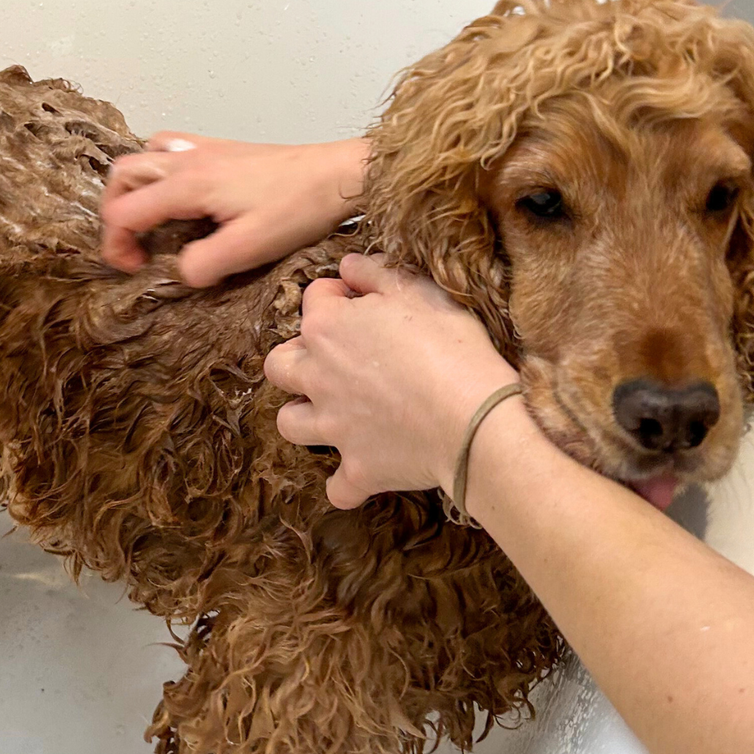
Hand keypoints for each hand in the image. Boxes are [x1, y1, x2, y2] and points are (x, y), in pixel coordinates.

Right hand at [100, 134, 368, 287]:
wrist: (339, 174)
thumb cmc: (297, 209)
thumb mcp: (249, 249)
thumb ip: (203, 264)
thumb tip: (181, 270)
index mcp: (188, 184)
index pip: (124, 210)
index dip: (116, 244)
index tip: (135, 269)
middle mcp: (188, 159)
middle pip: (122, 174)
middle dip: (115, 211)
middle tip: (133, 245)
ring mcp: (205, 148)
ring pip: (144, 156)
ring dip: (135, 187)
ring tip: (150, 219)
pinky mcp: (223, 148)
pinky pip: (172, 149)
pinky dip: (160, 171)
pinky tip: (182, 195)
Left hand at [264, 254, 517, 507]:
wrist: (475, 419)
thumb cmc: (452, 347)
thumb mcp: (420, 291)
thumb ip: (377, 273)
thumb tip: (348, 265)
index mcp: (328, 327)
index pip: (313, 299)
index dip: (338, 297)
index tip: (362, 303)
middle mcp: (317, 376)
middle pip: (278, 365)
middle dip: (296, 360)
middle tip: (332, 361)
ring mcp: (332, 426)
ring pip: (289, 424)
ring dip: (305, 418)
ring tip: (334, 415)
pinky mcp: (356, 469)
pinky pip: (336, 488)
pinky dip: (346, 484)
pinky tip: (364, 473)